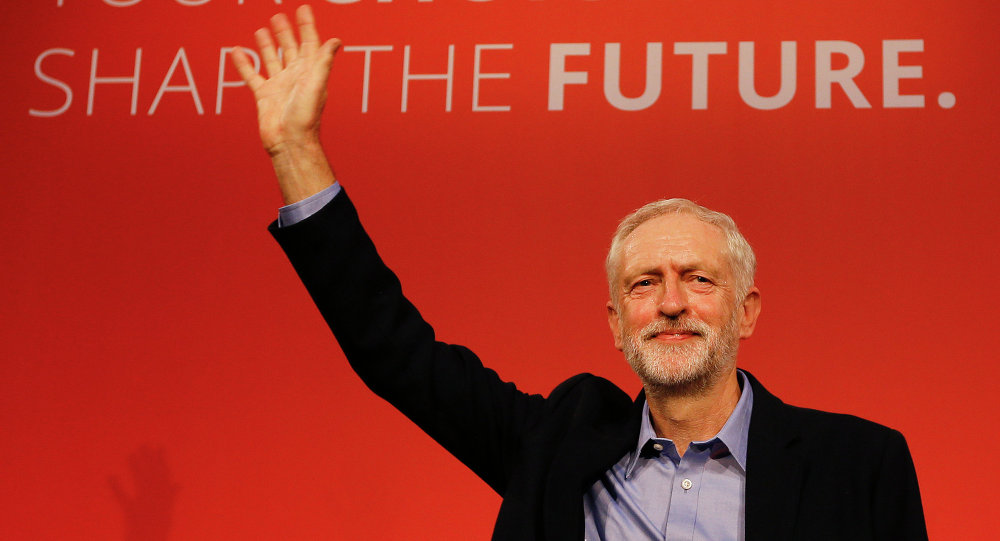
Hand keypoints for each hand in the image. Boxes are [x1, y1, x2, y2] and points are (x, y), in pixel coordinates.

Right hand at [232, 5, 340, 203]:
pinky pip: (252, 75)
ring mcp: (279, 86)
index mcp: (310, 72)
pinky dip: (244, 64)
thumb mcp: (317, 85)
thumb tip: (336, 40)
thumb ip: (323, 61)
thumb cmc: (306, 117)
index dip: (307, 26)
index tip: (303, 9)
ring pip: (272, 59)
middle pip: (290, 48)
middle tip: (279, 16)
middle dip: (286, 32)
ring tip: (261, 30)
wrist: (290, 142)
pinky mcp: (264, 96)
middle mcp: (295, 77)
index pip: (310, 43)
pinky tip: (237, 51)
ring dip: (267, 45)